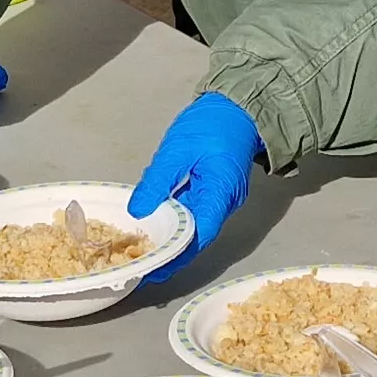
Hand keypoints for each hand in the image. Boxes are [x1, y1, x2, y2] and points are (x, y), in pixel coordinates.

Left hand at [133, 92, 259, 283]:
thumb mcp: (177, 149)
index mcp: (220, 192)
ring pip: (197, 228)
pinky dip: (178, 224)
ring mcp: (222, 198)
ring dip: (174, 240)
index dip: (176, 256)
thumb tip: (137, 211)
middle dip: (172, 255)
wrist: (238, 107)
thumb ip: (157, 181)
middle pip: (198, 238)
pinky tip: (157, 226)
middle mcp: (225, 202)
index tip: (153, 269)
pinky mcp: (215, 192)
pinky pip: (197, 215)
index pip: (199, 234)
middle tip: (142, 266)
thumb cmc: (211, 124)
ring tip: (145, 252)